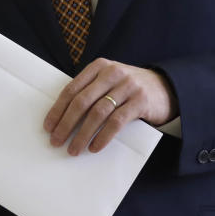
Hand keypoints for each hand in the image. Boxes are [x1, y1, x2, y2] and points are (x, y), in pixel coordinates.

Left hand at [43, 59, 177, 155]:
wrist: (167, 87)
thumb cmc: (129, 88)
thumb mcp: (110, 81)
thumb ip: (91, 90)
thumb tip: (62, 117)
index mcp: (99, 67)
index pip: (72, 89)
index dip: (58, 109)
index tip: (48, 126)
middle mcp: (112, 73)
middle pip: (82, 101)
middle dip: (66, 123)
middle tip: (55, 141)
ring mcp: (127, 86)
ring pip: (98, 112)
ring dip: (82, 134)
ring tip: (73, 149)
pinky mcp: (140, 101)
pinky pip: (116, 121)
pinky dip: (103, 136)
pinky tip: (94, 147)